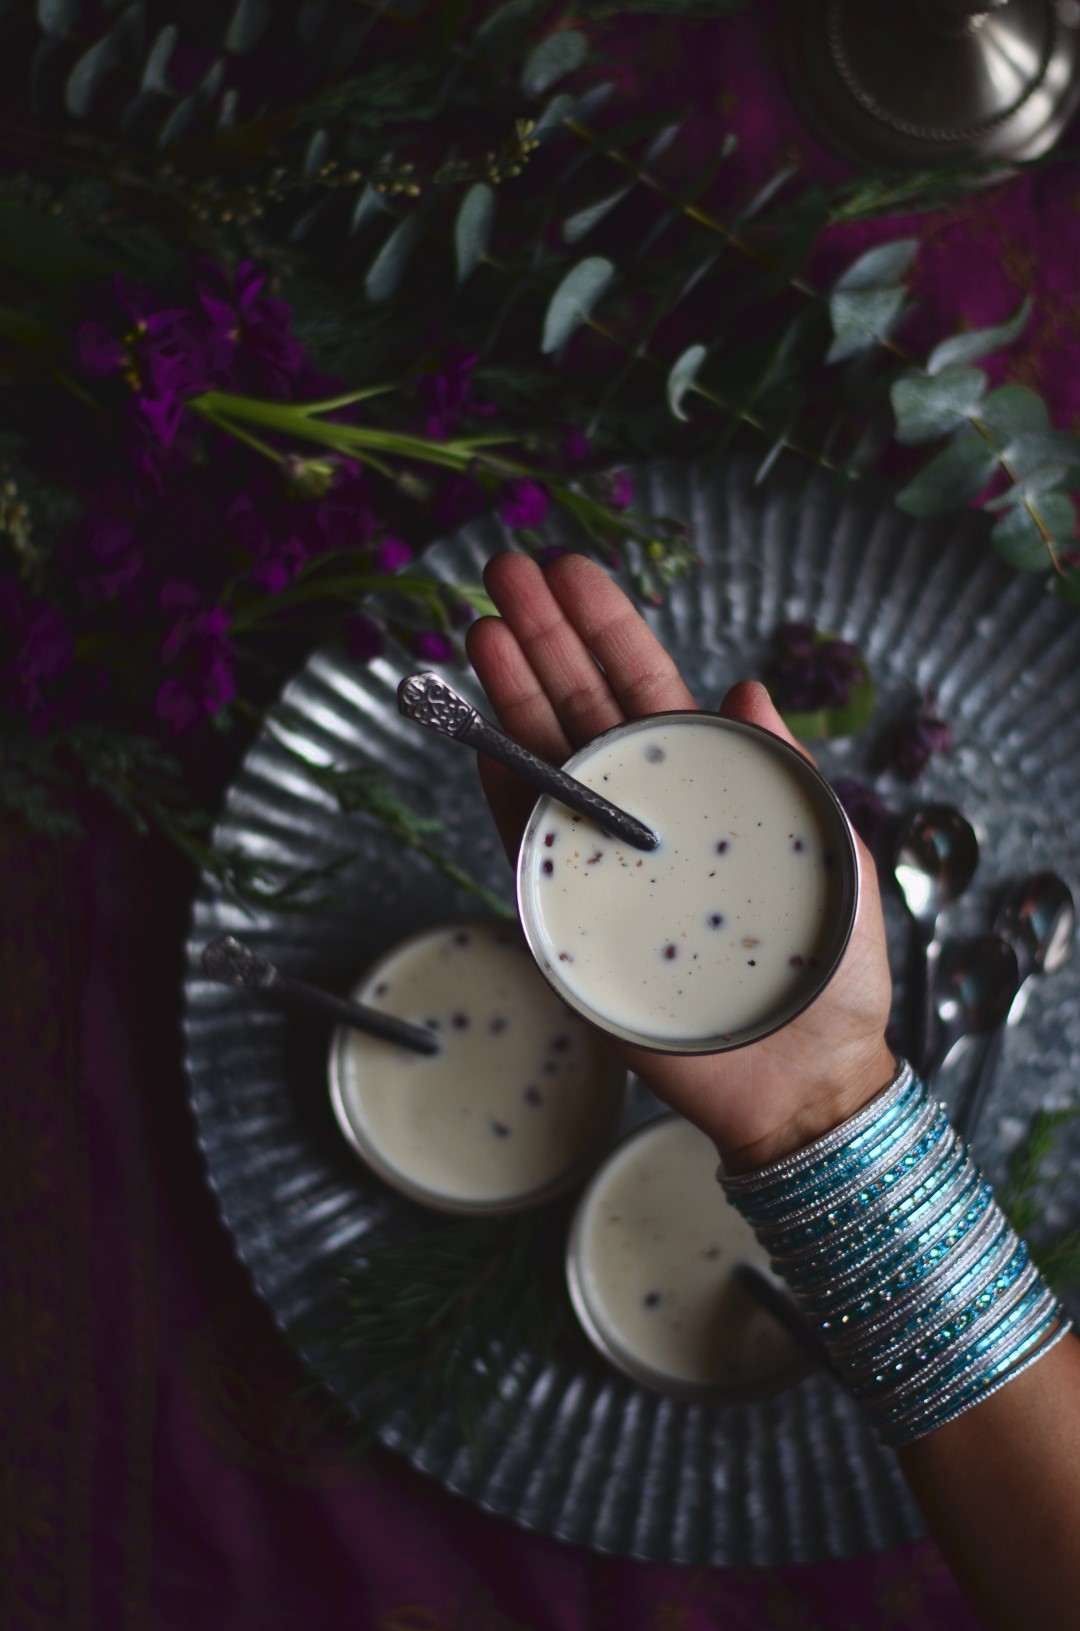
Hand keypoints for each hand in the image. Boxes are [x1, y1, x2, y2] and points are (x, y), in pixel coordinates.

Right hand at [465, 550, 895, 1172]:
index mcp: (707, 784)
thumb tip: (748, 684)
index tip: (569, 570)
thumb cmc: (825, 965)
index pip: (645, 687)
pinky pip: (525, 841)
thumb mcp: (827, 848)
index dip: (606, 626)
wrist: (796, 1074)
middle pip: (582, 705)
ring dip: (512, 692)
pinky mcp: (570, 915)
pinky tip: (477, 728)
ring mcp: (601, 858)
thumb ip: (782, 768)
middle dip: (543, 635)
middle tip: (504, 567)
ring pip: (546, 757)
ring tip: (481, 624)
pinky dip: (500, 783)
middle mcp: (645, 810)